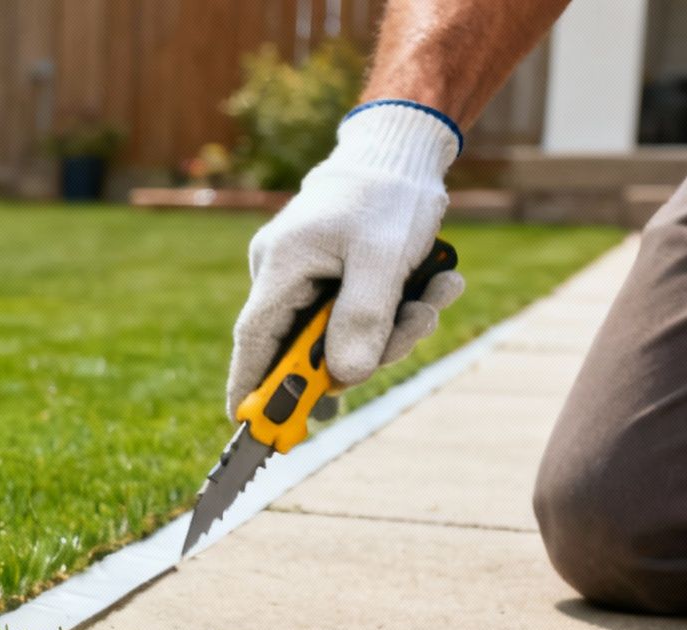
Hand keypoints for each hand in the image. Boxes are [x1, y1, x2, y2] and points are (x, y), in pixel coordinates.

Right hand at [227, 101, 465, 417]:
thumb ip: (363, 319)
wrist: (402, 146)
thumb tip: (346, 377)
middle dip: (364, 352)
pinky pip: (355, 311)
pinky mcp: (330, 272)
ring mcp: (305, 273)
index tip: (249, 427)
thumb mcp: (384, 257)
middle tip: (415, 330)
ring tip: (437, 296)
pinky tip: (435, 285)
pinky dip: (395, 310)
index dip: (250, 387)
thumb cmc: (389, 192)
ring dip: (393, 327)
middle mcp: (283, 272)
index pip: (254, 340)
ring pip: (339, 332)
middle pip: (305, 345)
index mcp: (282, 265)